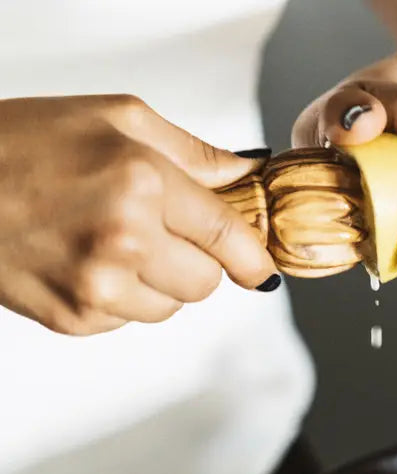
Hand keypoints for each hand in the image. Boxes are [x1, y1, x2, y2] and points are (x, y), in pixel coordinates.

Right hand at [0, 95, 279, 335]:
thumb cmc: (20, 142)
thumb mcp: (114, 119)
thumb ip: (192, 152)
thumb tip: (248, 173)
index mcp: (141, 184)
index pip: (229, 238)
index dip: (253, 257)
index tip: (261, 267)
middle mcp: (124, 241)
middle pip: (206, 284)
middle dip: (196, 262)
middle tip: (161, 232)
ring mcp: (97, 287)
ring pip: (170, 307)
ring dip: (157, 282)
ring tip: (112, 242)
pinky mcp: (75, 319)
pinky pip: (129, 319)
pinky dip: (121, 297)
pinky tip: (85, 261)